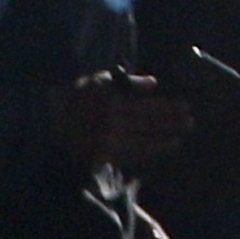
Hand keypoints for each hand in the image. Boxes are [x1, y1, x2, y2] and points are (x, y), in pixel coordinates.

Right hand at [62, 74, 197, 172]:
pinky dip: (145, 153)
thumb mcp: (99, 81)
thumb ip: (127, 82)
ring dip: (162, 142)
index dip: (168, 109)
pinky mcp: (101, 157)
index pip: (148, 108)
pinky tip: (156, 150)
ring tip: (177, 139)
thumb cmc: (76, 97)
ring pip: (141, 144)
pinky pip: (129, 156)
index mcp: (113, 105)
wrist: (49, 123)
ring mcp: (107, 144)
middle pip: (149, 126)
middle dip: (171, 125)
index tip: (185, 108)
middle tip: (190, 123)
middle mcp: (112, 126)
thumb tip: (153, 84)